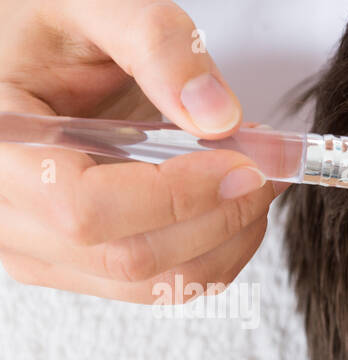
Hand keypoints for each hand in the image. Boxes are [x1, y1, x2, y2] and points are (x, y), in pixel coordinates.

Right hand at [0, 0, 285, 301]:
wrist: (44, 55)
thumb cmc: (54, 29)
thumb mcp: (96, 3)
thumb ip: (157, 45)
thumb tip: (218, 116)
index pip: (86, 210)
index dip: (175, 197)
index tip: (238, 164)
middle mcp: (9, 214)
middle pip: (132, 259)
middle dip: (219, 217)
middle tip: (264, 167)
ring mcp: (44, 251)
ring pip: (157, 285)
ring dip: (227, 239)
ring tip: (253, 180)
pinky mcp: (82, 266)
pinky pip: (164, 285)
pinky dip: (217, 250)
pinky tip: (230, 202)